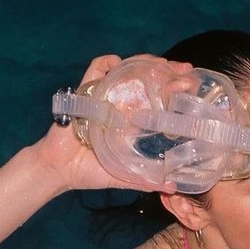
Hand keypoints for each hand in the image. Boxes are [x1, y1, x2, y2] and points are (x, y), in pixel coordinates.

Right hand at [35, 54, 193, 192]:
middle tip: (185, 73)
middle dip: (167, 73)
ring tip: (162, 64)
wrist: (59, 171)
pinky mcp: (85, 94)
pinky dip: (106, 63)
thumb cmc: (89, 173)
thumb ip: (146, 180)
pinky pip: (94, 70)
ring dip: (145, 63)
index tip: (190, 86)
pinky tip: (119, 62)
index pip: (156, 100)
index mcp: (131, 122)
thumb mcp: (124, 177)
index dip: (174, 90)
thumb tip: (172, 186)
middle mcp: (120, 106)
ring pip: (126, 70)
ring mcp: (103, 98)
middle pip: (146, 81)